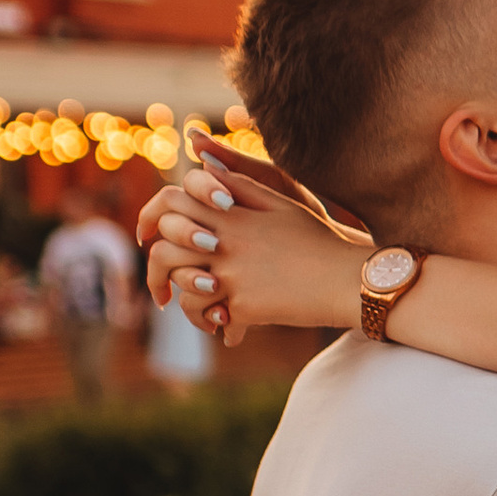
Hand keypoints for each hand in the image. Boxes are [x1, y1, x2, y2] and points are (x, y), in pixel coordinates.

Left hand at [139, 158, 364, 347]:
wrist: (349, 280)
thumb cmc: (319, 241)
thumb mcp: (283, 204)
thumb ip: (242, 185)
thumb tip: (206, 167)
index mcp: (232, 213)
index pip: (171, 203)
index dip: (149, 216)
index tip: (147, 236)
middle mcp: (226, 243)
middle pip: (163, 250)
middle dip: (154, 272)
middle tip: (160, 289)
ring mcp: (233, 276)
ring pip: (182, 289)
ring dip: (183, 303)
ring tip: (196, 312)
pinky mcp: (245, 307)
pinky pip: (210, 317)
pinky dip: (213, 324)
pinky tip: (224, 328)